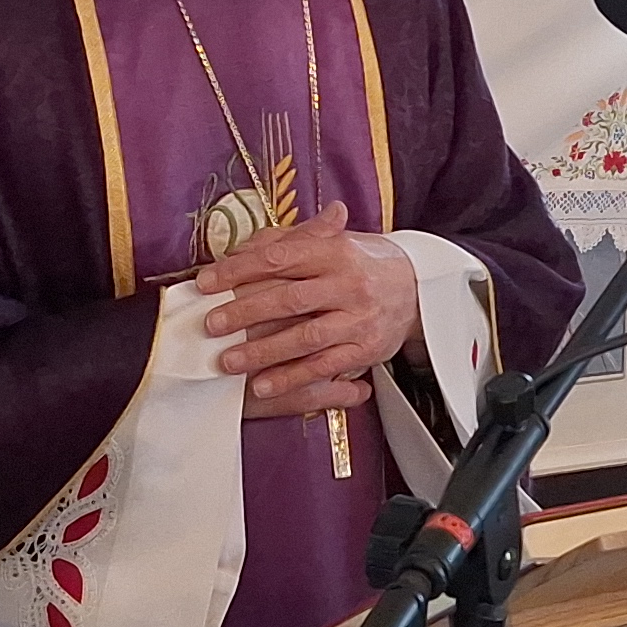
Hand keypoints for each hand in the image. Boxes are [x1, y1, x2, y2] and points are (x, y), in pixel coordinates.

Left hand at [196, 204, 419, 415]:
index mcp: (335, 250)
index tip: (206, 283)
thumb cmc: (364, 262)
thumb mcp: (333, 241)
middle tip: (210, 325)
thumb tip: (243, 245)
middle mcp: (349, 283)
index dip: (240, 269)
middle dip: (245, 312)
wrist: (420, 288)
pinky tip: (263, 386)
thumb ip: (289, 240)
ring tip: (227, 361)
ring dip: (263, 351)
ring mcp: (359, 318)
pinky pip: (324, 366)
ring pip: (305, 338)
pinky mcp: (366, 349)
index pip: (280, 257)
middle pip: (289, 299)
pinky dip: (292, 378)